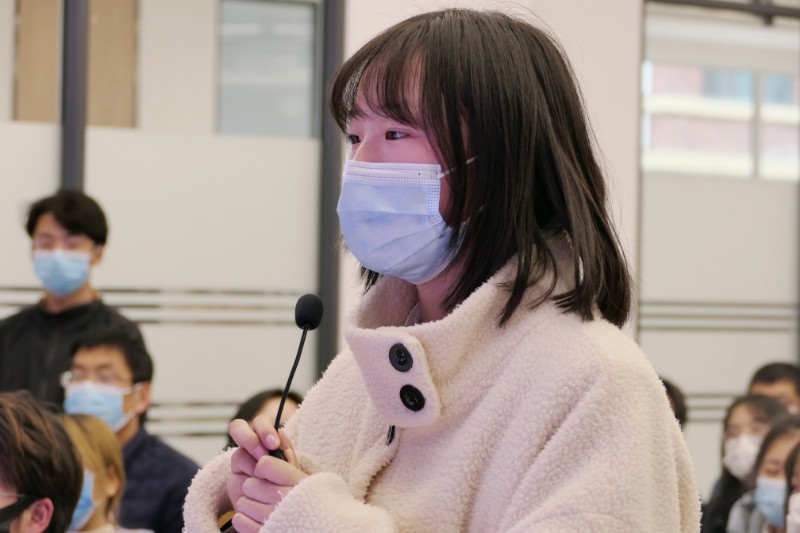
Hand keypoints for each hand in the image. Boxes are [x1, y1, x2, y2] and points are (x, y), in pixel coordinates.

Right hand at [227, 416, 306, 532]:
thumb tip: (284, 450)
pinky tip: (258, 492)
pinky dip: (247, 484)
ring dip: (251, 465)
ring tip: (264, 478)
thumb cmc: (293, 483)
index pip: (260, 422)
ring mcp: (240, 463)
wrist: (283, 507)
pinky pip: (235, 480)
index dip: (265, 430)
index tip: (274, 444)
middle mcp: (251, 446)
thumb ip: (289, 458)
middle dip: (250, 440)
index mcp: (267, 437)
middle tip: (262, 456)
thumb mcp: (294, 468)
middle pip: (238, 428)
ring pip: (237, 455)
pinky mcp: (234, 482)